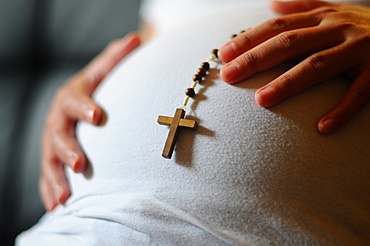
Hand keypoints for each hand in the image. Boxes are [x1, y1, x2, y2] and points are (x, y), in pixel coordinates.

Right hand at [40, 34, 140, 210]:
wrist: (74, 105)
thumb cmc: (94, 90)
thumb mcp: (103, 72)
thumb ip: (117, 58)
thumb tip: (137, 38)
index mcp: (72, 98)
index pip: (75, 101)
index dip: (84, 107)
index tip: (98, 116)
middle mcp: (58, 121)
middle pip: (58, 135)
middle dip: (68, 149)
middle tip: (80, 164)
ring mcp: (52, 143)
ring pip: (50, 161)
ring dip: (57, 179)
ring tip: (67, 197)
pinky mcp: (52, 160)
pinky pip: (48, 177)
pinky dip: (51, 192)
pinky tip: (58, 207)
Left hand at [218, 0, 369, 133]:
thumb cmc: (365, 25)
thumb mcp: (334, 10)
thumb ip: (303, 7)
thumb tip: (272, 5)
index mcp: (323, 18)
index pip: (277, 27)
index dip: (249, 39)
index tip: (224, 55)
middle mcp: (338, 29)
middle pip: (289, 43)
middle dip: (255, 59)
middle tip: (228, 75)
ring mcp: (360, 50)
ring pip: (317, 66)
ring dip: (287, 84)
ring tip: (260, 101)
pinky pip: (359, 94)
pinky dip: (341, 110)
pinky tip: (321, 128)